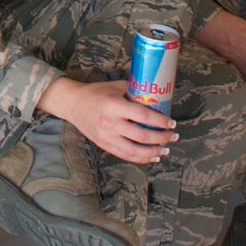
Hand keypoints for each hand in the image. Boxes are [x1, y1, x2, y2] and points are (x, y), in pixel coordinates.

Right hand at [42, 78, 178, 165]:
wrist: (72, 104)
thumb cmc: (96, 92)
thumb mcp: (116, 86)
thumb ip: (134, 91)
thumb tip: (156, 96)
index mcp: (114, 106)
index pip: (143, 116)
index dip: (160, 121)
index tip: (172, 123)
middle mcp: (110, 123)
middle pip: (141, 136)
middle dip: (161, 138)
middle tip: (173, 136)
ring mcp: (106, 137)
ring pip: (134, 151)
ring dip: (153, 152)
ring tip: (166, 150)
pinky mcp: (104, 145)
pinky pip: (125, 155)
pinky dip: (140, 159)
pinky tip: (152, 157)